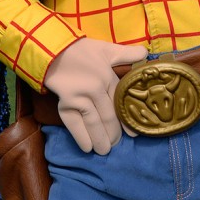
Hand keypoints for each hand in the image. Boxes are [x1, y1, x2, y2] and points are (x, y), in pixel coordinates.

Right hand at [44, 38, 146, 154]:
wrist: (53, 49)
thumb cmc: (81, 50)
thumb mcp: (106, 48)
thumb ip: (126, 53)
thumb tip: (145, 54)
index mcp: (107, 76)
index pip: (120, 102)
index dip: (126, 119)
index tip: (133, 133)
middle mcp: (95, 89)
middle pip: (108, 116)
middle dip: (113, 133)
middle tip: (116, 144)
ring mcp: (79, 97)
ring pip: (94, 123)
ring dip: (100, 139)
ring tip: (104, 150)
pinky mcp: (65, 102)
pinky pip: (74, 124)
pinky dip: (81, 137)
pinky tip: (87, 148)